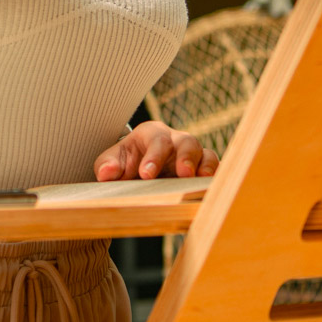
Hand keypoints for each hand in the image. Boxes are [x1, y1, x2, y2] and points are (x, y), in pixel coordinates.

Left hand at [93, 120, 219, 181]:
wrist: (136, 171)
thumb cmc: (125, 163)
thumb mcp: (112, 162)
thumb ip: (107, 165)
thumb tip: (107, 173)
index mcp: (152, 134)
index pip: (157, 140)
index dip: (154, 157)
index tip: (146, 175)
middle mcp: (175, 140)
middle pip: (186, 141)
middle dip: (185, 158)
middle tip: (183, 173)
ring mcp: (192, 155)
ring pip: (205, 153)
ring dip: (205, 166)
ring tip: (201, 179)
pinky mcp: (201, 169)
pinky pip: (214, 168)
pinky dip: (214, 176)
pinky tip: (210, 188)